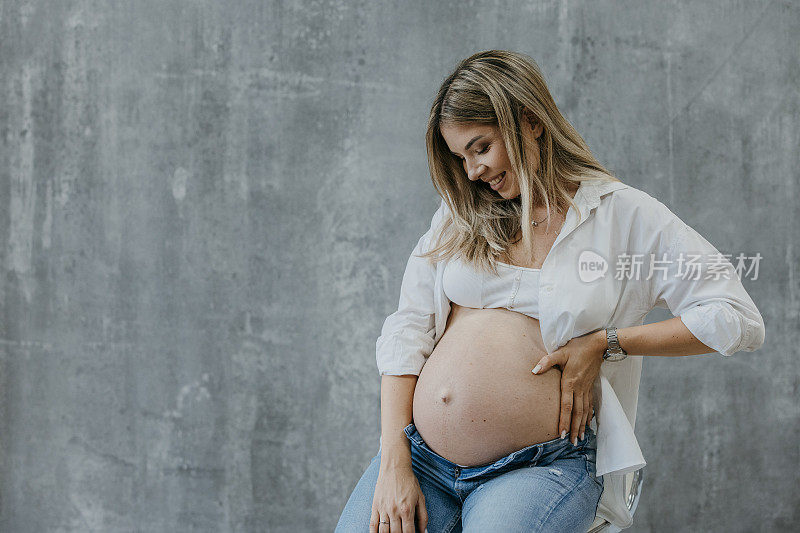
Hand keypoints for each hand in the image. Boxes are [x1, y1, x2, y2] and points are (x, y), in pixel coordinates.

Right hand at [371, 463, 427, 532]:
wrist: (395, 468)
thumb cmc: (409, 481)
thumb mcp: (420, 498)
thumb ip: (423, 516)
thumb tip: (424, 532)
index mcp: (407, 510)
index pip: (408, 532)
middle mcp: (394, 511)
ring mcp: (383, 509)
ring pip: (384, 532)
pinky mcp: (375, 506)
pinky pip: (373, 524)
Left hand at [532, 329, 605, 444]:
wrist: (598, 345)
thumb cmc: (577, 347)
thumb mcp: (560, 352)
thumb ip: (547, 361)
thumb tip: (533, 371)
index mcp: (570, 382)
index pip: (566, 406)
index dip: (564, 420)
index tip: (561, 434)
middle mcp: (579, 388)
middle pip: (577, 413)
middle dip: (574, 428)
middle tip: (572, 443)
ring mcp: (586, 388)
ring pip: (584, 411)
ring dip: (582, 425)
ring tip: (580, 438)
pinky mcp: (590, 386)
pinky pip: (590, 404)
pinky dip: (589, 415)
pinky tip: (588, 423)